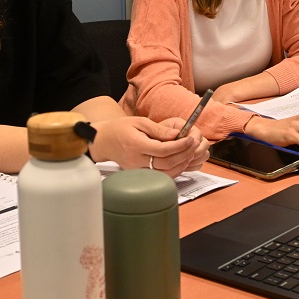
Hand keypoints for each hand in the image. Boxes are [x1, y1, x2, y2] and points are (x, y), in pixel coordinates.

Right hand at [88, 116, 204, 177]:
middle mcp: (136, 160)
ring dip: (181, 165)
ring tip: (190, 153)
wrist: (103, 141)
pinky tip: (180, 162)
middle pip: (166, 163)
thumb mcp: (139, 122)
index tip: (190, 139)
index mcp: (136, 145)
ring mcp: (137, 170)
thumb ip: (159, 129)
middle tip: (194, 145)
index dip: (180, 146)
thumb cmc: (121, 128)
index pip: (163, 150)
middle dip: (184, 154)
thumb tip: (178, 134)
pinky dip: (173, 171)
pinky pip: (159, 176)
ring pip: (165, 173)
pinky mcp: (138, 175)